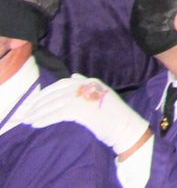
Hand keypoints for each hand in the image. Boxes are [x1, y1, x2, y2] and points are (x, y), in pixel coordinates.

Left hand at [21, 76, 149, 156]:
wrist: (125, 126)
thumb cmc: (113, 114)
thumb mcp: (101, 94)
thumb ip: (87, 85)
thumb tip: (74, 76)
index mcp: (90, 81)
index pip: (62, 83)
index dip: (46, 93)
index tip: (34, 102)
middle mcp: (86, 86)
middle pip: (55, 93)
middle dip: (38, 103)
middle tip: (26, 113)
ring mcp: (83, 97)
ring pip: (54, 104)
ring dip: (38, 113)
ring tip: (28, 121)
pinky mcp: (81, 109)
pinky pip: (58, 114)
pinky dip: (45, 119)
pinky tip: (37, 125)